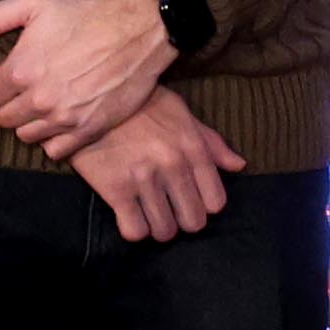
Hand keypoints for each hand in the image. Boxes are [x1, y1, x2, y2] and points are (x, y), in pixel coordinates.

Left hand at [0, 0, 175, 156]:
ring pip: (26, 136)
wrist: (142, 30)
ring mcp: (65, 118)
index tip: (12, 76)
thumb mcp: (35, 1)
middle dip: (11, 104)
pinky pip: (55, 151)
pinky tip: (61, 120)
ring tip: (45, 104)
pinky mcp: (89, 129)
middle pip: (4, 119)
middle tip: (28, 89)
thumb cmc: (88, 13)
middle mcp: (39, 99)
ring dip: (31, 122)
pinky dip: (53, 139)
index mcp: (21, 69)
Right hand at [72, 91, 243, 246]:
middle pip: (193, 221)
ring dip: (158, 227)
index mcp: (193, 148)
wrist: (90, 98)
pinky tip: (129, 216)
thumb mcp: (181, 114)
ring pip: (165, 231)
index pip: (215, 202)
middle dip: (182, 220)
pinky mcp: (115, 189)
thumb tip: (239, 165)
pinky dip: (134, 229)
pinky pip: (135, 231)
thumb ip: (212, 143)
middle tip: (169, 211)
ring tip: (149, 214)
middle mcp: (173, 166)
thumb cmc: (140, 105)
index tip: (189, 200)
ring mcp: (145, 179)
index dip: (203, 205)